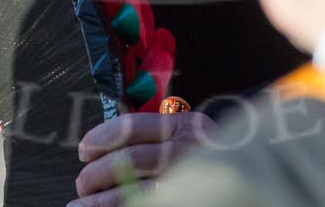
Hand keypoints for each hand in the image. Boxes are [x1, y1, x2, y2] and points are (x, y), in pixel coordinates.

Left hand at [70, 109, 217, 206]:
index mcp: (183, 126)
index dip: (103, 137)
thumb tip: (98, 149)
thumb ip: (150, 135)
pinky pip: (149, 204)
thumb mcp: (182, 134)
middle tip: (82, 184)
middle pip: (133, 159)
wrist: (244, 169)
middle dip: (99, 173)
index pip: (135, 127)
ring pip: (140, 190)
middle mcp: (189, 150)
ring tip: (80, 206)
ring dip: (102, 201)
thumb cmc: (200, 153)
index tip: (84, 149)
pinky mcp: (189, 197)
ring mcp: (191, 177)